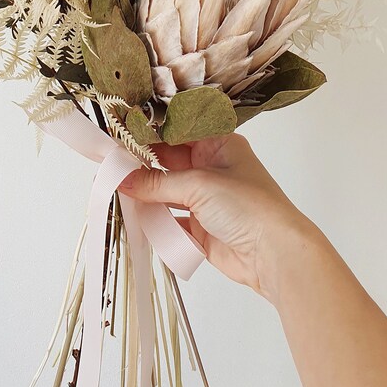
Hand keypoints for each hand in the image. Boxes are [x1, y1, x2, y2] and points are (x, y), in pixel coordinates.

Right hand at [119, 133, 317, 303]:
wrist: (276, 255)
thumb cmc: (249, 206)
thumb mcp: (199, 185)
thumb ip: (157, 183)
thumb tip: (122, 178)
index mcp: (218, 144)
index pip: (177, 131)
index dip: (149, 132)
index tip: (119, 133)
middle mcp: (211, 167)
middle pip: (168, 160)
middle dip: (142, 163)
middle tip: (110, 162)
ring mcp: (206, 198)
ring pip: (167, 190)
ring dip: (146, 192)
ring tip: (116, 188)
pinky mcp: (200, 227)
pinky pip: (170, 219)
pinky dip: (154, 218)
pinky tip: (135, 215)